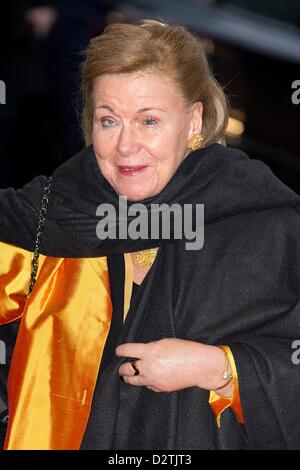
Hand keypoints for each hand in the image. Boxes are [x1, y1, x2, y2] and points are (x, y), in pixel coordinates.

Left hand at [115, 338, 229, 392]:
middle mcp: (148, 366)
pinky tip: (148, 378)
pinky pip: (147, 385)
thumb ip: (150, 348)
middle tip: (121, 365)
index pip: (127, 350)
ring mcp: (153, 379)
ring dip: (129, 376)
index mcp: (149, 352)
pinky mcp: (159, 388)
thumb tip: (140, 353)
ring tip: (127, 374)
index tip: (118, 351)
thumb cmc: (185, 349)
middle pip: (126, 369)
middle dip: (122, 366)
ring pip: (133, 380)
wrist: (199, 366)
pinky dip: (146, 381)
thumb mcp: (164, 342)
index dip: (120, 350)